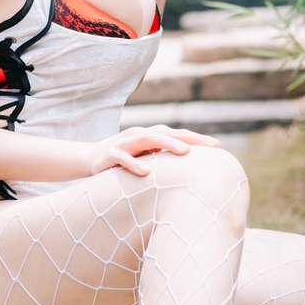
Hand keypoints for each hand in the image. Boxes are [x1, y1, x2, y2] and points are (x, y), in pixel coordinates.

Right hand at [87, 125, 218, 177]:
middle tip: (209, 146)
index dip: (195, 138)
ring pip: (148, 139)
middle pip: (166, 132)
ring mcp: (123, 143)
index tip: (217, 145)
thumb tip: (188, 169)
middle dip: (188, 138)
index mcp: (148, 136)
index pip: (175, 134)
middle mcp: (138, 135)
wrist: (87, 160)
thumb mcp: (143, 159)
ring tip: (185, 152)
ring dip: (168, 145)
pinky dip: (134, 164)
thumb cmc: (121, 162)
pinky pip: (123, 158)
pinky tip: (146, 171)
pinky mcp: (109, 154)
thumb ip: (161, 160)